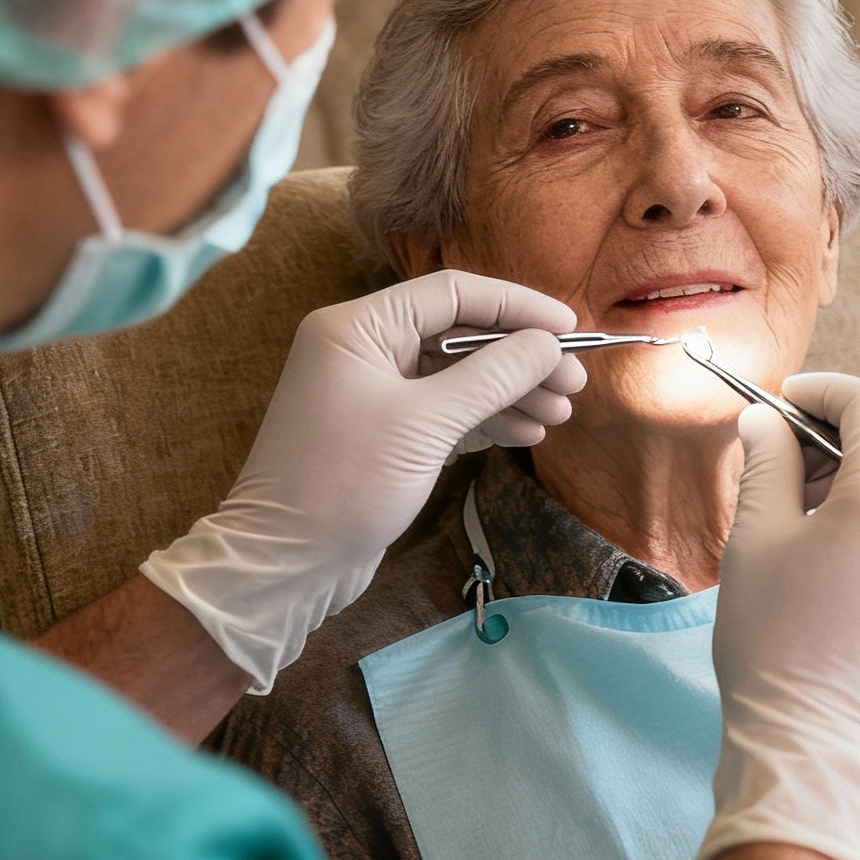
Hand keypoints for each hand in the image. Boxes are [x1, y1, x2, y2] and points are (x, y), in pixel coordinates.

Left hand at [141, 271, 584, 689]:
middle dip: (520, 357)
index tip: (570, 327)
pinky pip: (447, 411)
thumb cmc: (345, 484)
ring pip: (459, 376)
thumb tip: (549, 343)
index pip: (453, 294)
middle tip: (574, 382)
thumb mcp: (427, 423)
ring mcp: (374, 393)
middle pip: (460, 334)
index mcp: (359, 327)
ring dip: (511, 391)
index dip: (517, 306)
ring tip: (561, 413)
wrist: (285, 565)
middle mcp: (364, 349)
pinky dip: (487, 419)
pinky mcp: (386, 435)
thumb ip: (493, 376)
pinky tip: (528, 431)